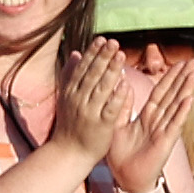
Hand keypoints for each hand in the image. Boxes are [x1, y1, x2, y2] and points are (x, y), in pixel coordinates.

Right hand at [48, 41, 127, 166]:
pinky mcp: (101, 125)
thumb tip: (76, 53)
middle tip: (113, 42)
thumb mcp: (67, 98)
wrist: (68, 153)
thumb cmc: (71, 124)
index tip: (102, 39)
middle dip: (103, 57)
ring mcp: (89, 112)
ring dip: (112, 71)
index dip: (93, 54)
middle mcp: (78, 100)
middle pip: (92, 75)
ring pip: (101, 89)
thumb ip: (71, 76)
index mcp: (70, 93)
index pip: (83, 69)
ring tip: (121, 55)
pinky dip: (117, 96)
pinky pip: (110, 108)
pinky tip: (126, 84)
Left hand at [109, 56, 193, 192]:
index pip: (160, 92)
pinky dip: (181, 112)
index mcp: (146, 116)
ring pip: (176, 106)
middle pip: (172, 94)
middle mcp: (158, 121)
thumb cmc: (122, 155)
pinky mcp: (165, 141)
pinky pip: (174, 124)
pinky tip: (189, 100)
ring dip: (186, 90)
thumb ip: (122, 107)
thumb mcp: (117, 126)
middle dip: (182, 77)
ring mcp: (163, 130)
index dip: (169, 77)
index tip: (179, 63)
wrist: (126, 179)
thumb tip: (121, 85)